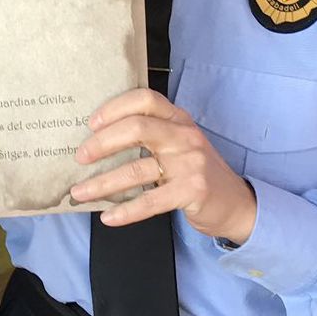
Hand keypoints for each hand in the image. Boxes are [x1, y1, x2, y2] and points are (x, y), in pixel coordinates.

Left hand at [69, 89, 256, 245]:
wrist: (237, 204)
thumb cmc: (196, 171)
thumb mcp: (179, 143)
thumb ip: (150, 134)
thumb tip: (97, 139)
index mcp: (178, 118)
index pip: (145, 99)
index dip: (115, 107)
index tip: (91, 123)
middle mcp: (184, 136)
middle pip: (136, 128)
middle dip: (101, 143)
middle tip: (79, 157)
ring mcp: (191, 163)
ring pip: (137, 169)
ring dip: (102, 183)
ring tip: (79, 193)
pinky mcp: (193, 191)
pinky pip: (151, 201)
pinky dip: (125, 210)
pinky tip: (108, 217)